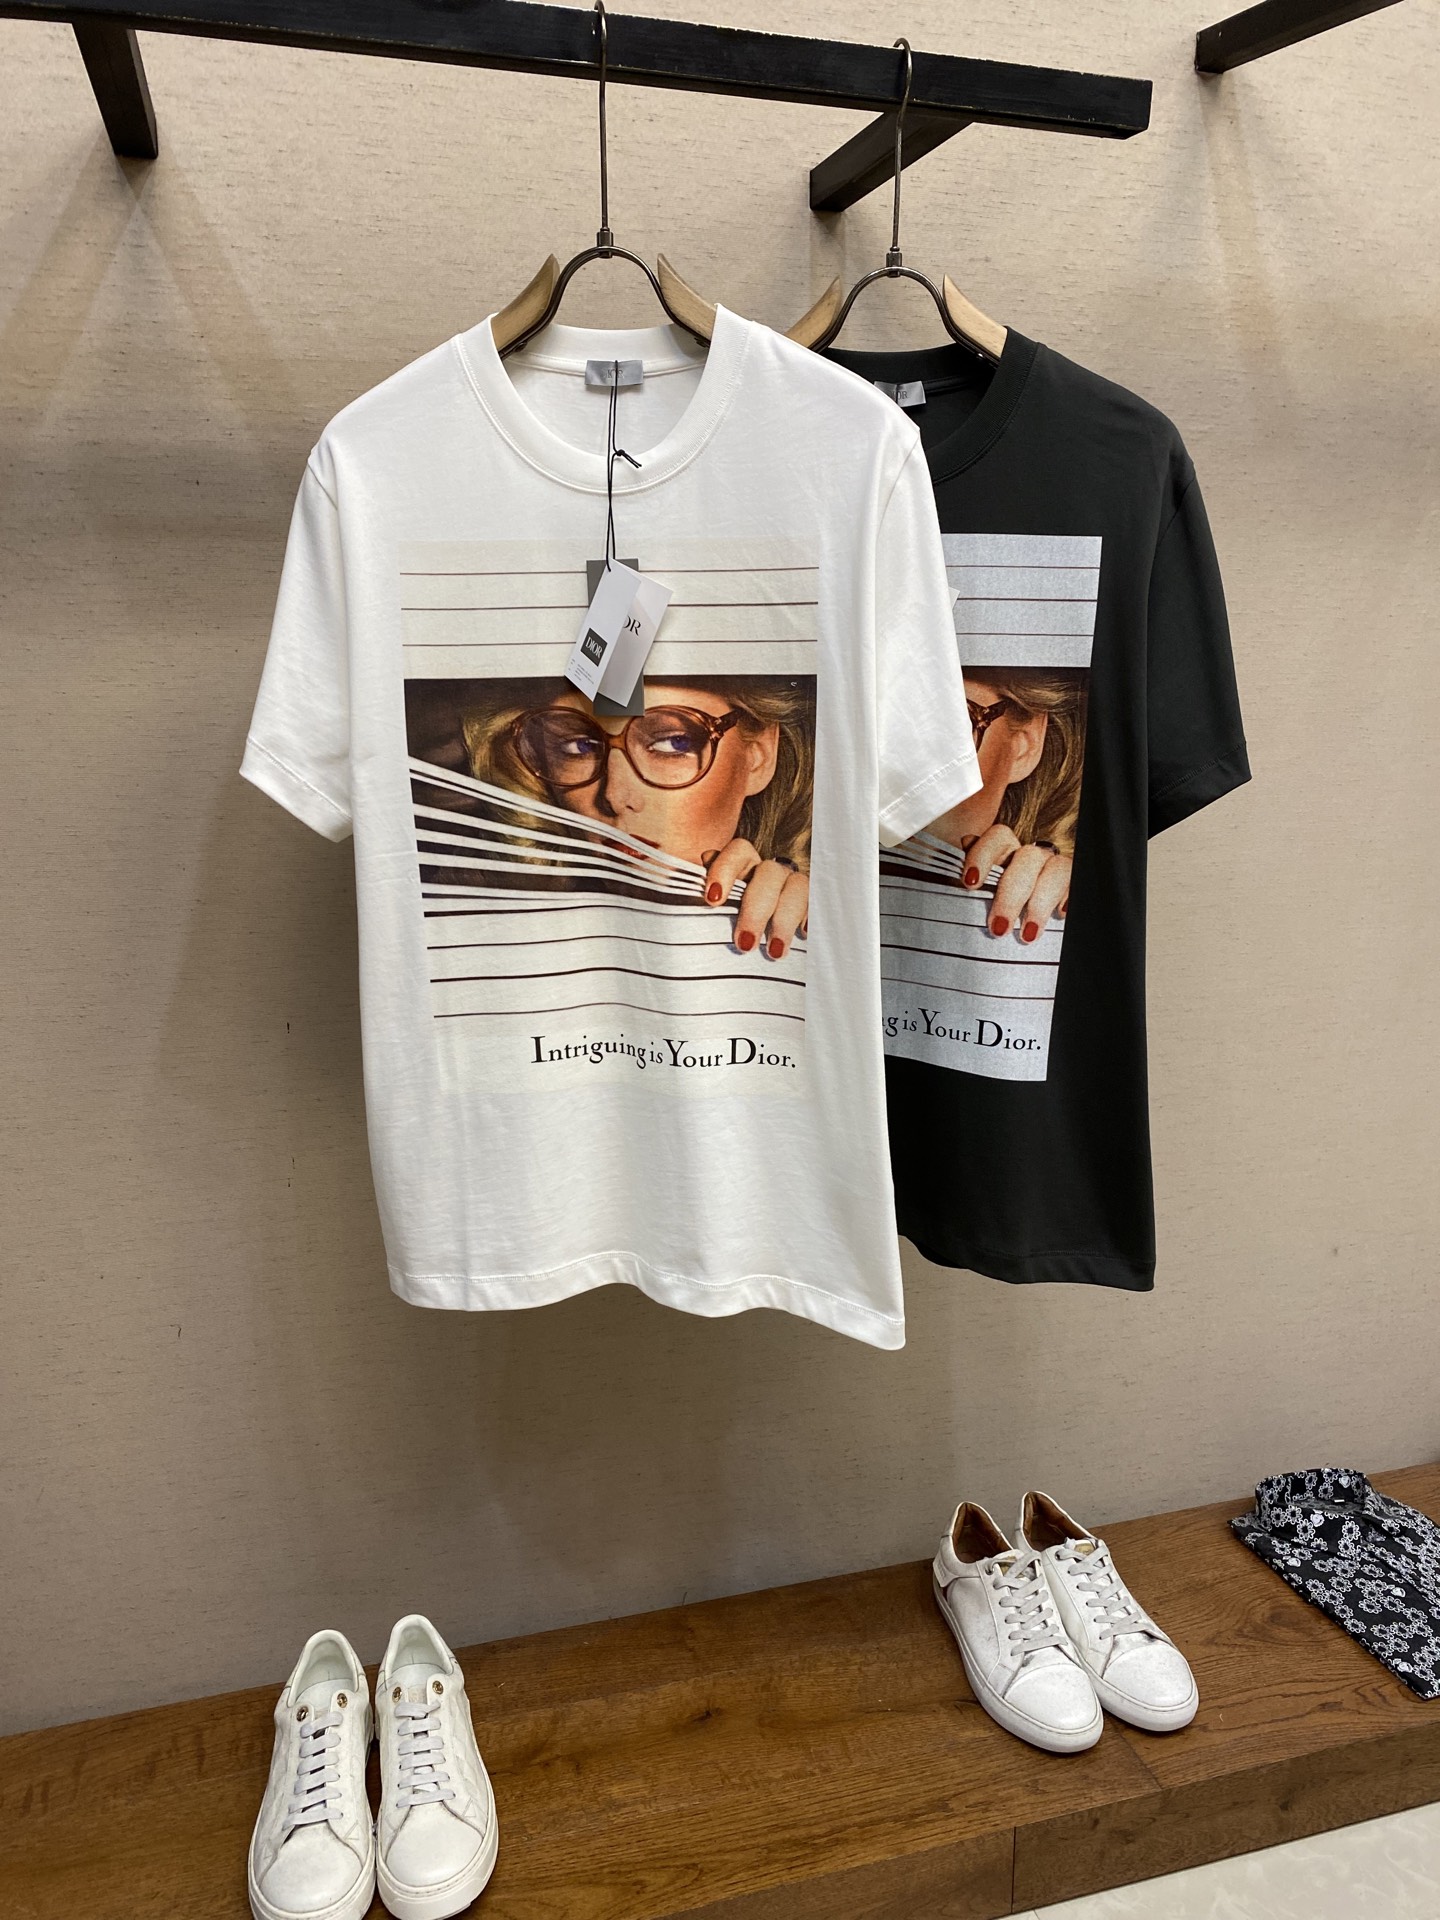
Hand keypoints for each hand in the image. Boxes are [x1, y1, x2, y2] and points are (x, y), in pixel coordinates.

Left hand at [702, 840, 808, 958]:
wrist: (755, 955)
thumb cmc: (722, 930)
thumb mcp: (707, 914)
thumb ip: (699, 896)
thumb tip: (702, 864)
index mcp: (743, 866)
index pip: (739, 851)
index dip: (725, 870)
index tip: (712, 900)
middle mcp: (770, 872)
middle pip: (770, 873)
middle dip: (756, 910)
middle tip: (744, 945)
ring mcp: (794, 886)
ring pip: (798, 887)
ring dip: (785, 919)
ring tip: (773, 953)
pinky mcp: (813, 905)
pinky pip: (818, 904)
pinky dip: (811, 918)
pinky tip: (803, 936)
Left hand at [960, 825, 1070, 941]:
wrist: (1020, 920)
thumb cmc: (993, 902)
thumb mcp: (978, 888)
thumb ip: (972, 870)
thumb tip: (966, 842)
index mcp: (1006, 849)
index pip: (998, 837)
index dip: (983, 855)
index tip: (970, 883)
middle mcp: (1033, 855)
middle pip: (1028, 858)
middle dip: (1011, 895)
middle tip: (999, 927)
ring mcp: (1055, 867)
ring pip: (1057, 870)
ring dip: (1041, 903)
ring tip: (1028, 934)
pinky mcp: (1071, 884)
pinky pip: (1075, 884)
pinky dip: (1067, 898)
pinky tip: (1059, 915)